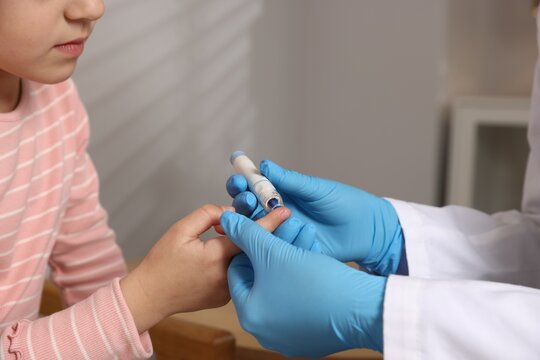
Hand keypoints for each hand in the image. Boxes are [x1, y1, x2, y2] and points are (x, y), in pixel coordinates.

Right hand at [120, 204, 290, 332]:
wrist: (150, 296)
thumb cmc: (161, 263)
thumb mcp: (180, 230)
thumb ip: (208, 215)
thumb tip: (230, 212)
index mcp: (216, 257)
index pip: (250, 236)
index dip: (269, 222)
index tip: (286, 212)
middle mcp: (227, 276)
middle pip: (252, 249)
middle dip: (258, 233)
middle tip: (263, 217)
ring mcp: (228, 290)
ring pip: (246, 262)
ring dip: (247, 247)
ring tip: (239, 236)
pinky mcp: (226, 297)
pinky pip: (239, 273)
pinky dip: (238, 261)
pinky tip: (227, 253)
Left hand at [221, 212, 385, 356]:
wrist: (362, 310)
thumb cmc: (316, 283)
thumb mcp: (275, 251)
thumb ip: (247, 233)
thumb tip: (228, 220)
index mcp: (249, 314)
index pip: (238, 271)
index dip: (252, 245)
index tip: (267, 230)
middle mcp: (264, 331)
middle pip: (262, 280)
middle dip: (276, 250)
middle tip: (290, 229)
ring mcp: (288, 337)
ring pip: (282, 289)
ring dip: (292, 260)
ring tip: (307, 237)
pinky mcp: (310, 337)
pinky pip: (299, 303)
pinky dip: (305, 281)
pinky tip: (317, 261)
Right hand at [227, 160, 403, 274]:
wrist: (369, 231)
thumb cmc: (346, 205)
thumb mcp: (317, 190)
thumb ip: (291, 181)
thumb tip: (265, 165)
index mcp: (283, 195)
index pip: (254, 188)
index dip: (243, 184)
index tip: (238, 179)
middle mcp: (278, 215)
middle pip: (249, 209)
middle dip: (241, 202)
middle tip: (244, 198)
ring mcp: (283, 234)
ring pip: (257, 228)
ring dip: (251, 220)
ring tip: (253, 211)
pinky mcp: (290, 252)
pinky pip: (274, 247)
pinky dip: (267, 240)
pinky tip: (264, 235)